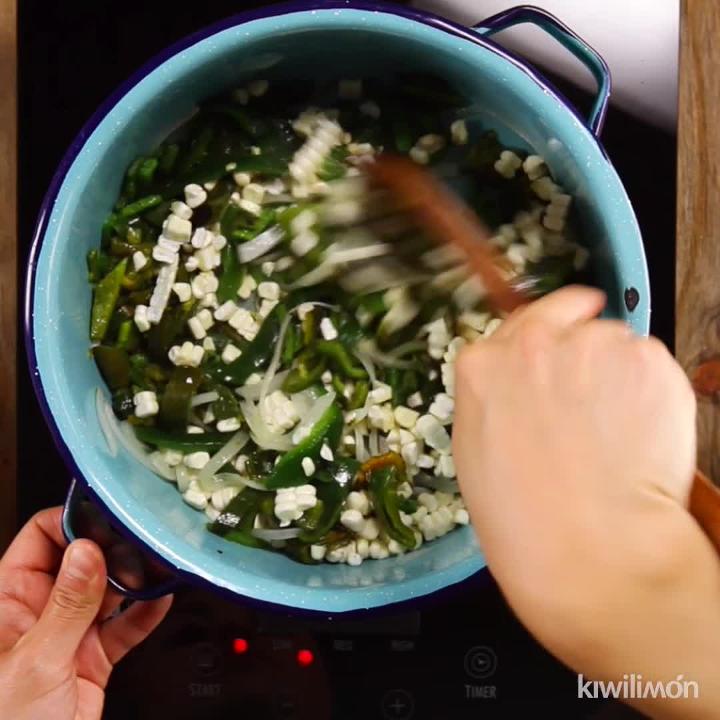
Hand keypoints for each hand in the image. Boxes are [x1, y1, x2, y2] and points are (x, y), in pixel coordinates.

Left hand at [0, 507, 171, 719]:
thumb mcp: (35, 662)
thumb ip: (67, 605)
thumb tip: (87, 552)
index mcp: (7, 602)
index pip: (40, 538)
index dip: (73, 523)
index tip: (108, 518)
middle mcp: (38, 612)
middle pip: (81, 560)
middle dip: (113, 550)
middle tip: (141, 545)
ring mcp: (68, 634)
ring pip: (108, 591)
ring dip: (135, 580)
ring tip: (158, 569)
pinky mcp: (93, 658)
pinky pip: (124, 626)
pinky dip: (145, 613)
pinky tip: (160, 600)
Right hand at [453, 286, 719, 718]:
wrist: (588, 550)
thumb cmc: (521, 519)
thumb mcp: (473, 448)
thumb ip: (494, 395)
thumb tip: (519, 382)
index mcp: (482, 363)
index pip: (521, 323)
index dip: (546, 341)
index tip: (561, 354)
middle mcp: (533, 341)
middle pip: (570, 320)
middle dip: (581, 351)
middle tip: (593, 398)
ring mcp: (593, 345)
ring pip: (613, 342)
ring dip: (617, 373)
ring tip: (617, 430)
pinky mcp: (649, 361)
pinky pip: (651, 363)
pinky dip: (651, 390)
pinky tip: (641, 434)